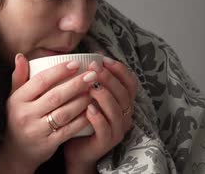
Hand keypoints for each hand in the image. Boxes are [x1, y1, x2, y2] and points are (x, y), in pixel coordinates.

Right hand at [0, 53, 98, 171]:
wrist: (17, 151)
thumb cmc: (18, 117)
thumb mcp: (13, 97)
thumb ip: (18, 77)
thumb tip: (21, 56)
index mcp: (18, 99)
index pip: (40, 81)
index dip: (59, 71)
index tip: (76, 64)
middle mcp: (26, 114)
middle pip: (55, 96)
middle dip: (76, 84)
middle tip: (92, 74)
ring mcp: (37, 130)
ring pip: (64, 113)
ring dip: (82, 101)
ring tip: (94, 90)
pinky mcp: (49, 143)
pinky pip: (69, 130)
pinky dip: (82, 120)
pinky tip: (93, 110)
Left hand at [63, 56, 138, 171]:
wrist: (74, 148)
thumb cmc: (80, 118)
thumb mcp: (87, 97)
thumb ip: (89, 81)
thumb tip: (80, 57)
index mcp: (122, 103)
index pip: (130, 83)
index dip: (119, 70)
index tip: (103, 59)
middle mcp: (124, 116)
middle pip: (124, 94)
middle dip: (109, 79)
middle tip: (94, 68)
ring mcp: (117, 130)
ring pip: (117, 111)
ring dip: (104, 96)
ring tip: (91, 86)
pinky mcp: (106, 143)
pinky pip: (106, 129)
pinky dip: (98, 118)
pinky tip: (88, 108)